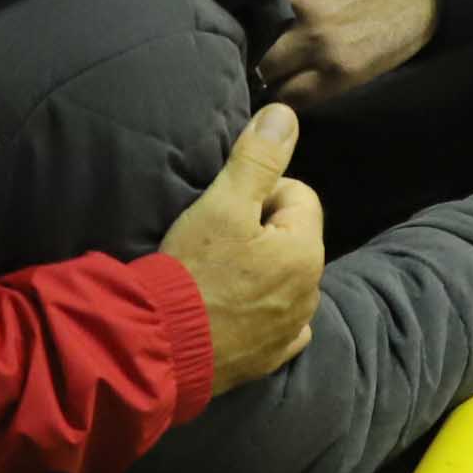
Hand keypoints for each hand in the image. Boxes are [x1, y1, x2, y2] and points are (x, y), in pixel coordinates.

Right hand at [161, 105, 323, 392]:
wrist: (163, 346)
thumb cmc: (193, 270)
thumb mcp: (222, 203)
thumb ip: (258, 158)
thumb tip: (285, 115)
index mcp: (305, 251)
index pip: (298, 194)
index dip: (261, 193)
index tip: (225, 209)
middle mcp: (310, 292)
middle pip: (292, 237)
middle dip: (261, 231)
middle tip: (216, 240)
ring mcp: (292, 328)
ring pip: (283, 278)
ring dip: (259, 270)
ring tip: (215, 274)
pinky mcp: (272, 357)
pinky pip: (277, 321)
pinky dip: (258, 311)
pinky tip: (229, 309)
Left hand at [211, 0, 440, 106]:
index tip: (185, 3)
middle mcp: (293, 4)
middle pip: (231, 35)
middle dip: (219, 38)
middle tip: (204, 44)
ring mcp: (317, 44)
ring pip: (257, 73)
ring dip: (245, 72)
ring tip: (234, 70)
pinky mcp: (339, 76)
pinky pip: (290, 98)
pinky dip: (275, 95)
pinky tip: (268, 87)